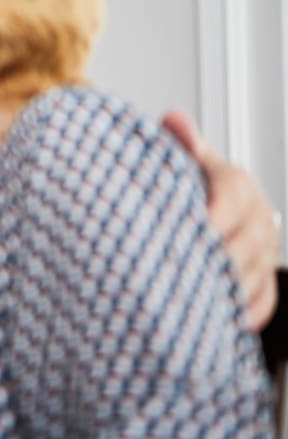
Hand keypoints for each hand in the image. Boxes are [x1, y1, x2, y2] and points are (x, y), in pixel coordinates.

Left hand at [163, 110, 279, 329]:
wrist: (202, 212)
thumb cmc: (185, 188)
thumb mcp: (179, 163)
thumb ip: (178, 145)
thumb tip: (174, 121)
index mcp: (236, 184)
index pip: (234, 194)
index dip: (217, 212)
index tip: (199, 227)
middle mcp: (257, 217)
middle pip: (246, 242)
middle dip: (217, 258)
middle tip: (183, 273)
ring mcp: (263, 252)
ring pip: (253, 275)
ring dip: (224, 288)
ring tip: (189, 298)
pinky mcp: (263, 281)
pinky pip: (262, 302)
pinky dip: (241, 312)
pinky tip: (216, 317)